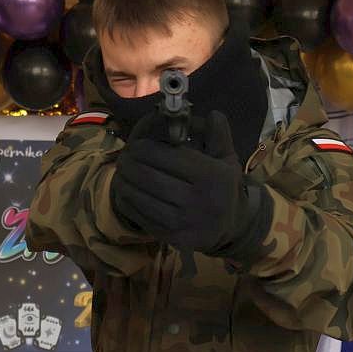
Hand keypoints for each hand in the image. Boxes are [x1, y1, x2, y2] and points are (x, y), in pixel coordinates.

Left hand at [111, 110, 269, 256]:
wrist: (231, 228)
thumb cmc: (224, 187)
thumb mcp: (227, 159)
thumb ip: (219, 135)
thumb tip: (212, 113)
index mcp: (211, 176)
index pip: (166, 156)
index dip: (144, 147)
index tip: (136, 144)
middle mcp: (197, 200)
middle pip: (148, 176)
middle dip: (129, 163)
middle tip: (124, 156)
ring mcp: (183, 221)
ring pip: (140, 197)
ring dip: (124, 181)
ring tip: (121, 172)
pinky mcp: (171, 237)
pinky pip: (140, 216)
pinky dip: (127, 201)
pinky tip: (125, 192)